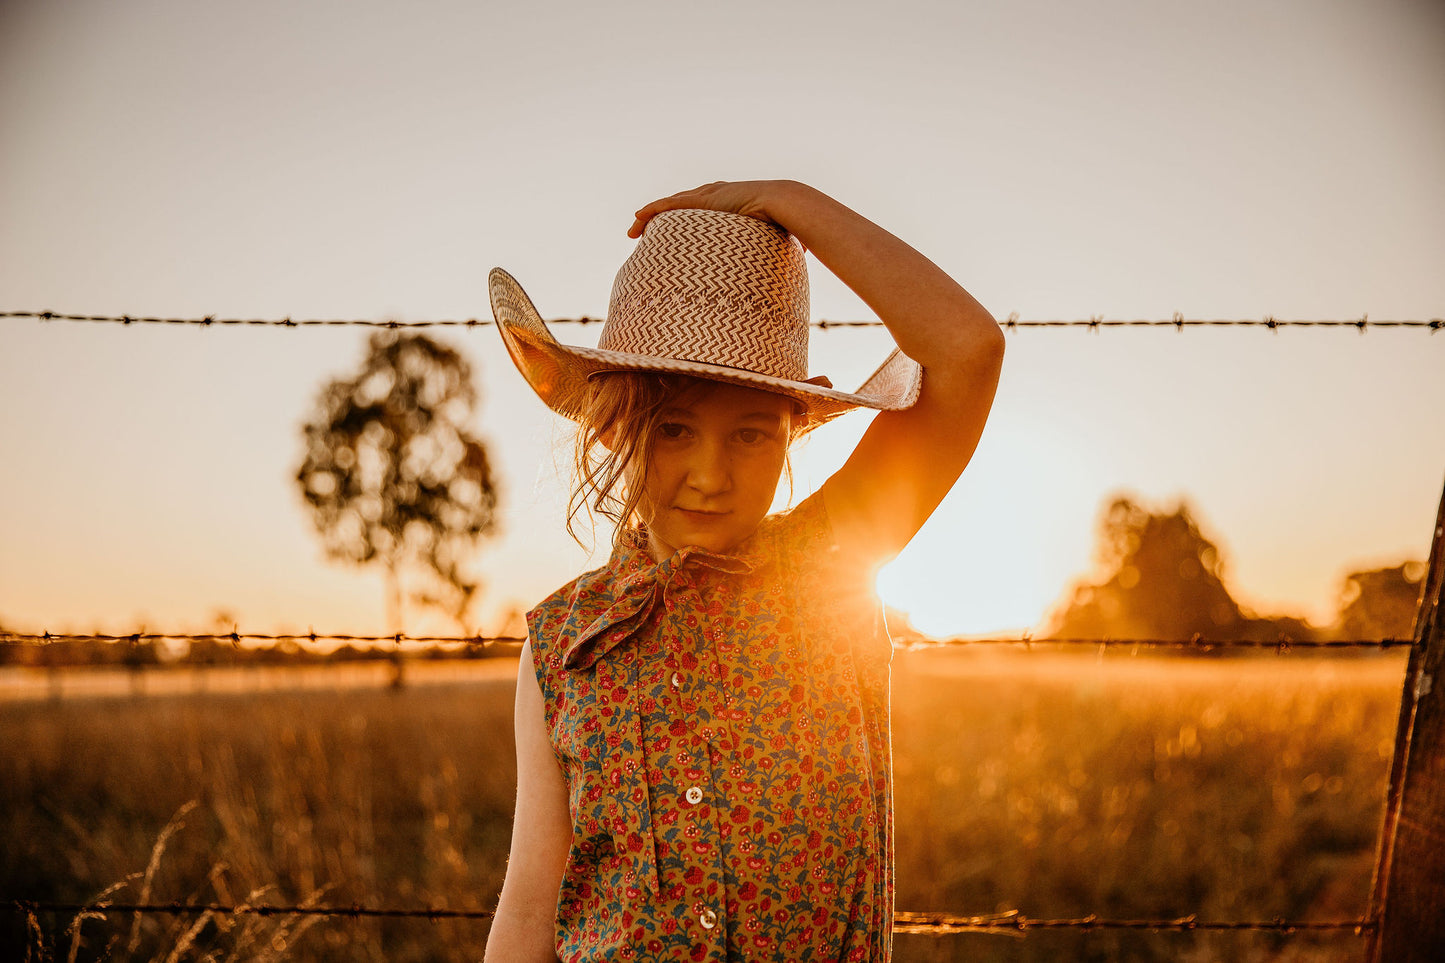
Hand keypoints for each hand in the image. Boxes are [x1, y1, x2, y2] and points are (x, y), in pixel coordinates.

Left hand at [627, 180, 798, 238]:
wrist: (788, 204)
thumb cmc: (791, 222)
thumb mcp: (785, 238)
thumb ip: (791, 246)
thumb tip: (808, 256)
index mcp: (735, 204)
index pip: (707, 210)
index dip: (691, 218)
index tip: (680, 231)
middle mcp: (718, 196)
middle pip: (683, 205)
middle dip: (664, 216)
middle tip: (648, 230)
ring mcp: (708, 196)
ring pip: (670, 206)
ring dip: (651, 217)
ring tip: (634, 229)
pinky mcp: (701, 200)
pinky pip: (668, 207)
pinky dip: (651, 213)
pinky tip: (635, 221)